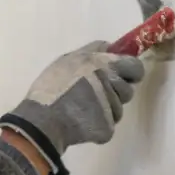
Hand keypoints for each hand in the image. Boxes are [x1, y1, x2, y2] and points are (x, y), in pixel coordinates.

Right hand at [0, 41, 144, 174]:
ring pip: (117, 110)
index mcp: (102, 64)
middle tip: (96, 96)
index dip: (129, 72)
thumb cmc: (50, 87)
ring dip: (105, 111)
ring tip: (82, 111)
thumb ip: (92, 51)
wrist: (40, 120)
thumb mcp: (67, 60)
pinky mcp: (107, 127)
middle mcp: (111, 83)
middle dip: (116, 93)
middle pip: (127, 90)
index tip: (120, 77)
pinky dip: (97, 127)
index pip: (134, 66)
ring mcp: (111, 107)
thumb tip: (110, 47)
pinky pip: (108, 126)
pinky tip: (80, 124)